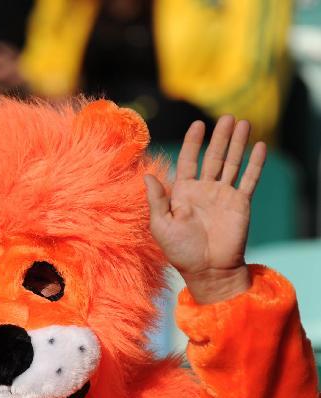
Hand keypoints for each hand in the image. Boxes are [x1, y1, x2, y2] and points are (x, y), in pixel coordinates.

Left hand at [145, 115, 266, 303]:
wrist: (208, 270)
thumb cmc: (181, 251)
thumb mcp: (161, 225)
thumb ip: (156, 200)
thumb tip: (147, 175)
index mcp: (184, 194)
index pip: (188, 161)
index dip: (192, 143)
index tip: (197, 125)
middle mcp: (204, 191)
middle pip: (213, 157)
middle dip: (219, 137)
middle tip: (226, 117)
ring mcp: (223, 195)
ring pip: (232, 163)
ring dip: (237, 143)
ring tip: (243, 123)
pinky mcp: (241, 203)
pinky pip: (249, 179)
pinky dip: (255, 163)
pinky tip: (260, 147)